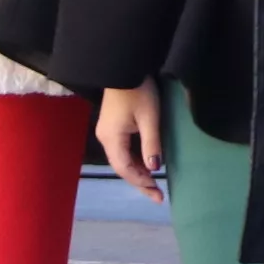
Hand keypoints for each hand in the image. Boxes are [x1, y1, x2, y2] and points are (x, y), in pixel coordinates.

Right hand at [95, 84, 164, 199]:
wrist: (123, 68)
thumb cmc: (138, 91)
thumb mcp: (150, 118)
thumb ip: (151, 144)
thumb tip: (154, 169)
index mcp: (112, 138)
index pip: (125, 168)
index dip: (141, 183)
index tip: (158, 194)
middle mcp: (105, 138)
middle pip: (122, 167)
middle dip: (139, 182)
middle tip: (157, 195)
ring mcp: (107, 132)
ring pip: (121, 160)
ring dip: (137, 172)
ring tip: (154, 183)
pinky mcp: (111, 126)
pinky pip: (122, 150)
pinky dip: (134, 160)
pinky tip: (146, 165)